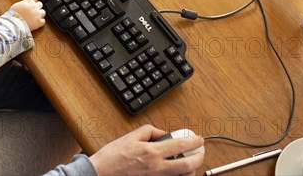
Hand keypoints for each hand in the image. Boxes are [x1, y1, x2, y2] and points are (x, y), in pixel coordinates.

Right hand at [10, 0, 47, 30]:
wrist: (14, 24)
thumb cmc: (13, 16)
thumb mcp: (16, 6)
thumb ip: (23, 4)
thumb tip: (25, 5)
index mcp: (28, 2)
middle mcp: (34, 7)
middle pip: (40, 4)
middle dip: (37, 7)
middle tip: (32, 11)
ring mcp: (37, 14)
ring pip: (43, 12)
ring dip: (40, 14)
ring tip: (33, 18)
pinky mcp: (39, 22)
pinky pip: (43, 21)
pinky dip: (40, 22)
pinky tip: (34, 23)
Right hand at [89, 125, 203, 175]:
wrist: (101, 174)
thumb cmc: (112, 157)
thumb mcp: (130, 137)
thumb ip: (149, 131)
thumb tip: (162, 133)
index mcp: (152, 152)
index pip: (180, 145)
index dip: (193, 142)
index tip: (198, 140)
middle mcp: (157, 168)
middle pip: (187, 165)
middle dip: (198, 158)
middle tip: (201, 153)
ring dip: (190, 170)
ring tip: (190, 164)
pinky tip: (178, 172)